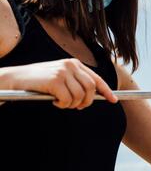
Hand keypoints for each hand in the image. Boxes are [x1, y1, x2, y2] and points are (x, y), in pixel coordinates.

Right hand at [3, 59, 117, 108]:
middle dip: (87, 101)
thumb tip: (94, 96)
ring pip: (80, 95)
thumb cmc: (40, 82)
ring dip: (72, 104)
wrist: (16, 79)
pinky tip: (54, 102)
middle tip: (78, 107)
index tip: (114, 100)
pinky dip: (63, 105)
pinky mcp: (55, 80)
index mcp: (74, 63)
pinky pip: (68, 99)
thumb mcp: (61, 78)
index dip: (107, 90)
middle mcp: (70, 65)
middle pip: (91, 88)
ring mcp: (62, 72)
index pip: (96, 78)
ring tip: (62, 103)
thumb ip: (77, 83)